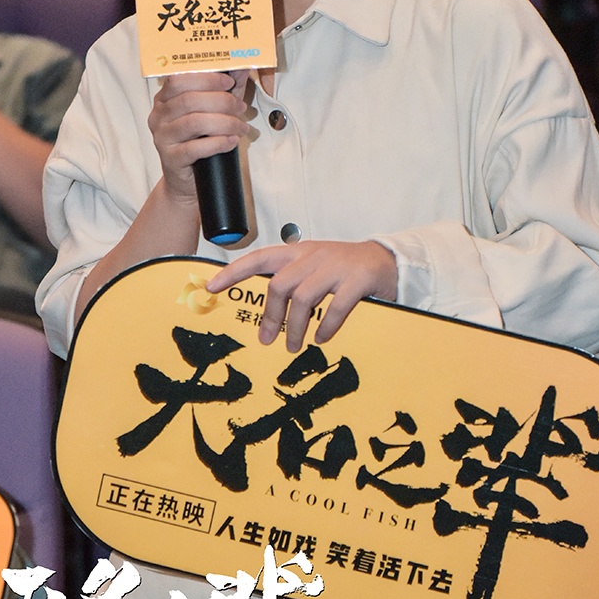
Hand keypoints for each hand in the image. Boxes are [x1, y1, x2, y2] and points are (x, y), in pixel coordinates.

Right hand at [148, 70, 250, 204]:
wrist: (186, 179)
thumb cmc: (200, 140)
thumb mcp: (213, 111)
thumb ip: (225, 89)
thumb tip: (241, 67)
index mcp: (164, 98)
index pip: (179, 79)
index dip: (206, 78)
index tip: (229, 82)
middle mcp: (158, 116)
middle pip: (189, 100)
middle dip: (221, 101)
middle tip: (241, 108)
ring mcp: (162, 137)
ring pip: (194, 123)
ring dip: (224, 123)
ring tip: (241, 127)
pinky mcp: (170, 159)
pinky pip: (195, 148)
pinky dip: (218, 143)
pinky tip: (232, 141)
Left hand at [207, 240, 397, 351]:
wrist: (386, 259)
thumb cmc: (344, 267)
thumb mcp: (314, 264)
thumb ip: (292, 278)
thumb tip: (267, 310)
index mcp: (299, 252)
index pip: (259, 258)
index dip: (234, 271)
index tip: (212, 287)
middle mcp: (314, 256)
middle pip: (279, 286)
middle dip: (270, 316)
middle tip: (267, 339)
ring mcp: (336, 266)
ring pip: (303, 298)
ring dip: (295, 327)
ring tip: (293, 346)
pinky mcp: (358, 279)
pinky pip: (335, 307)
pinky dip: (326, 326)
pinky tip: (322, 338)